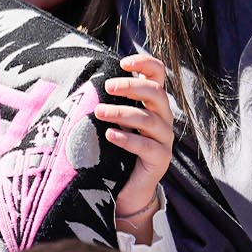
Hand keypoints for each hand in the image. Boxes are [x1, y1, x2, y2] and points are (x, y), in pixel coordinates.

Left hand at [102, 54, 174, 233]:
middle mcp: (163, 119)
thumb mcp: (114, 122)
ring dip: (122, 113)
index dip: (145, 64)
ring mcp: (164, 140)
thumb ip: (109, 102)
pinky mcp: (160, 160)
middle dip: (131, 86)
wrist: (126, 190)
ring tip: (99, 112)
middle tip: (108, 87)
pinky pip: (147, 146)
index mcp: (153, 104)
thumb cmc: (116, 150)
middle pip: (156, 93)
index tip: (123, 62)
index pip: (158, 75)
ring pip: (149, 119)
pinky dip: (127, 138)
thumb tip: (87, 80)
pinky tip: (110, 135)